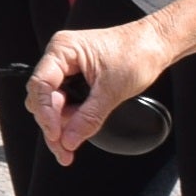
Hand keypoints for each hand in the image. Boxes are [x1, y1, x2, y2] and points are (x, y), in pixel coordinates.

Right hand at [26, 17, 169, 165]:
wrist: (155, 45)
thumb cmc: (137, 53)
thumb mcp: (112, 90)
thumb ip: (89, 117)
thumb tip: (68, 140)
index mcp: (62, 50)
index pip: (41, 85)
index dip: (46, 114)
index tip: (56, 136)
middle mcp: (59, 57)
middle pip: (42, 98)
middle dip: (52, 125)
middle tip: (64, 150)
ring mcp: (66, 68)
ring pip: (52, 103)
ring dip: (61, 125)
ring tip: (72, 145)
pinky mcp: (75, 77)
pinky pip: (65, 101)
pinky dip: (70, 119)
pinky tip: (76, 134)